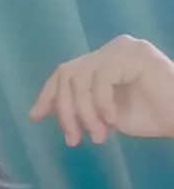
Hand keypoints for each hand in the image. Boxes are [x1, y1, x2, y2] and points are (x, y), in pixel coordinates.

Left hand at [30, 35, 173, 144]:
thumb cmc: (152, 116)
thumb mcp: (105, 115)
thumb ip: (81, 107)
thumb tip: (45, 111)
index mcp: (104, 60)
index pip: (66, 72)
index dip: (48, 94)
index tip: (35, 117)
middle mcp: (112, 49)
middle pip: (68, 74)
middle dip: (64, 110)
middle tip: (74, 139)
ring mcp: (124, 49)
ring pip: (81, 78)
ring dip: (84, 113)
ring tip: (98, 136)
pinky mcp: (135, 55)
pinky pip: (101, 79)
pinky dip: (101, 104)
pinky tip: (112, 121)